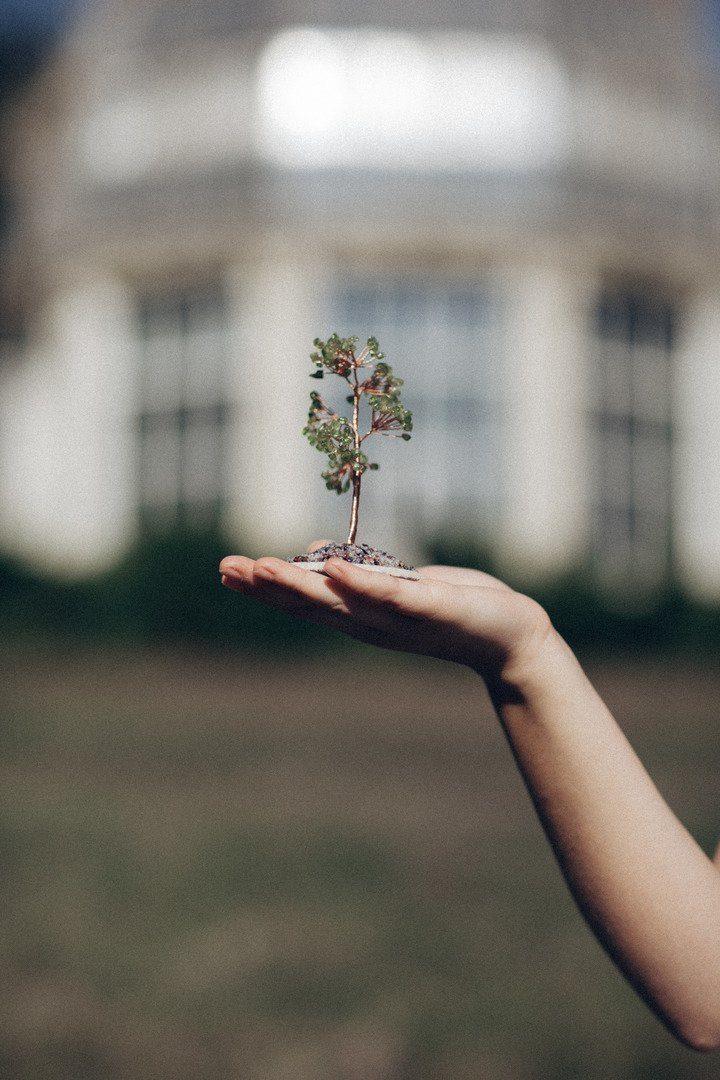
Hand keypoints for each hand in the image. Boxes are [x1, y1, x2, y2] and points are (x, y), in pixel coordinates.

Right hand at [219, 541, 553, 681]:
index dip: (264, 588)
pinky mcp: (431, 609)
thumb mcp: (397, 584)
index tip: (227, 570)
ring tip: (264, 567)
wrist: (508, 637)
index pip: (303, 601)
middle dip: (268, 587)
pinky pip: (392, 596)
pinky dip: (361, 583)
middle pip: (311, 603)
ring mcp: (399, 618)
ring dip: (300, 584)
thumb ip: (358, 573)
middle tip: (228, 569)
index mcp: (360, 614)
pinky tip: (333, 567)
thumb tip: (314, 552)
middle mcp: (371, 622)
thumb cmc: (452, 606)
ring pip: (341, 600)